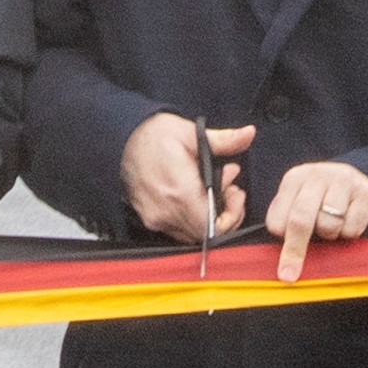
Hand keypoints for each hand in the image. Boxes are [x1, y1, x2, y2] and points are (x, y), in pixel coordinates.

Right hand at [121, 115, 252, 246]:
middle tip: (229, 188)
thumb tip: (249, 134)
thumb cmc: (153, 135)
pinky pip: (179, 230)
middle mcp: (166, 212)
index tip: (236, 192)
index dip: (233, 216)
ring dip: (210, 216)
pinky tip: (196, 195)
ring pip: (194, 234)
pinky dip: (194, 217)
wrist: (119, 138)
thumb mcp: (191, 132)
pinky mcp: (149, 219)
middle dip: (225, 214)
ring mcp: (155, 218)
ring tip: (213, 189)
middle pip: (207, 234)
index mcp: (179, 192)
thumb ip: (224, 140)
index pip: (214, 228)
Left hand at [259, 160, 367, 283]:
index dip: (281, 237)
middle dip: (294, 250)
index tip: (282, 256)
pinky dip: (350, 232)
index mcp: (294, 179)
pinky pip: (352, 227)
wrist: (364, 177)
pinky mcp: (367, 193)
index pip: (278, 217)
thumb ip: (287, 219)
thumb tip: (281, 259)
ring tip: (334, 225)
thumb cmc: (324, 197)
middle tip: (288, 275)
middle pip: (300, 219)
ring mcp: (343, 182)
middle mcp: (317, 176)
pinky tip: (352, 220)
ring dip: (331, 234)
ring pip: (329, 225)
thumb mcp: (300, 198)